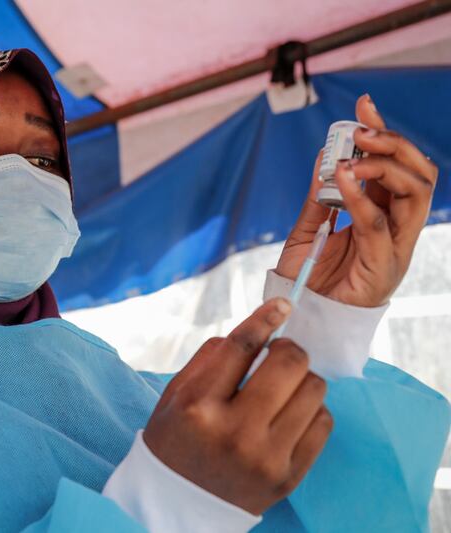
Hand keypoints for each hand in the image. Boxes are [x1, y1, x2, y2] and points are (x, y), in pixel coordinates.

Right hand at [144, 299, 331, 514]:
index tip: (283, 304)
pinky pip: (323, 423)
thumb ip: (211, 358)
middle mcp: (233, 432)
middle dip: (287, 350)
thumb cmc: (176, 438)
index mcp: (198, 406)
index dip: (266, 318)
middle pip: (288, 364)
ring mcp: (265, 458)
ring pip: (314, 390)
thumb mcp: (175, 394)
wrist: (178, 504)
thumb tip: (260, 328)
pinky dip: (311, 410)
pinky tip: (290, 415)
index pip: (241, 347)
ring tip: (284, 389)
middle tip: (278, 355)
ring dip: (302, 380)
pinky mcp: (289, 477)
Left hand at [275, 94, 438, 306]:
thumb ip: (319, 197)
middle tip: (362, 131)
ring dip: (386, 167)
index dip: (384, 134)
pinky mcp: (384, 267)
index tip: (364, 104)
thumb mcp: (308, 229)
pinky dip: (362, 197)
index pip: (395, 166)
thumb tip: (325, 157)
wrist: (299, 318)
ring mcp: (395, 247)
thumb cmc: (307, 278)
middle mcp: (396, 228)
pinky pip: (379, 225)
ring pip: (416, 193)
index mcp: (382, 215)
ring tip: (354, 159)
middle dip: (394, 144)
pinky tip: (343, 179)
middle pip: (418, 174)